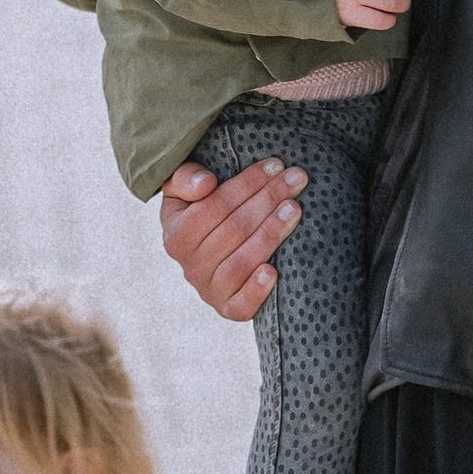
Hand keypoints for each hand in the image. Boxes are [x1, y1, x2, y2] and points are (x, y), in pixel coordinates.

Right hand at [159, 157, 305, 323]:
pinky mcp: (227, 308)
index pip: (214, 205)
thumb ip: (184, 178)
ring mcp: (208, 290)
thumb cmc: (197, 212)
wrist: (204, 254)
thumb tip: (205, 183)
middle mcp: (189, 266)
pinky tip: (274, 271)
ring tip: (295, 209)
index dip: (247, 183)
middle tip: (296, 179)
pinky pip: (240, 305)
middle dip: (268, 199)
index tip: (275, 165)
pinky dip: (256, 290)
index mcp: (176, 235)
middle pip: (234, 230)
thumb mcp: (181, 190)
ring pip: (241, 262)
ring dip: (271, 234)